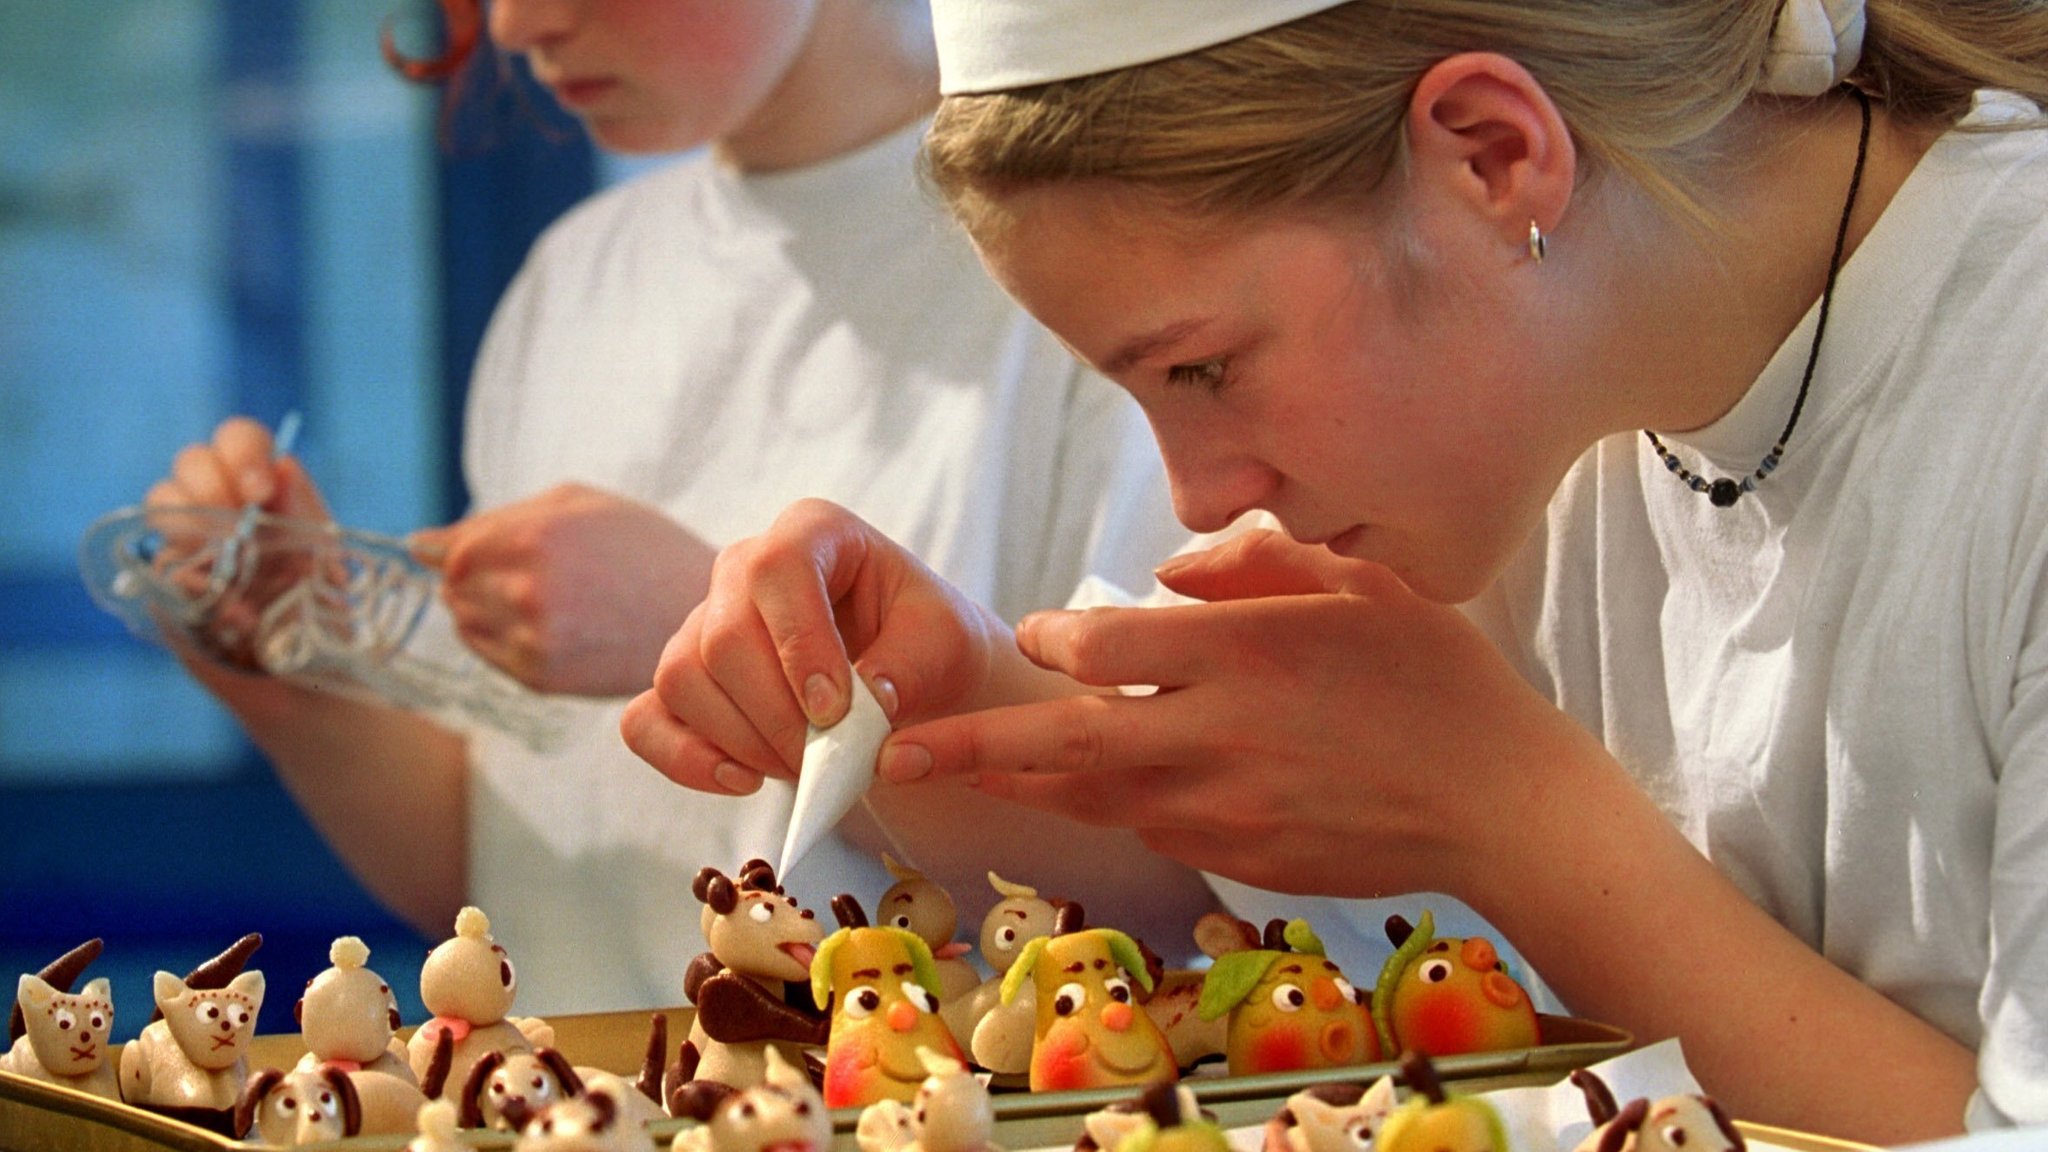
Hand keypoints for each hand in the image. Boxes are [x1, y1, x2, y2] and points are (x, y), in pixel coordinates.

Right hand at [142, 417, 331, 669]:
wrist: (308, 676)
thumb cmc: (324, 608)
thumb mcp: (327, 556)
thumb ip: (306, 511)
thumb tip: (286, 465)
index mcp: (263, 490)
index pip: (237, 440)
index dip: (243, 452)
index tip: (261, 489)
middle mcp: (221, 507)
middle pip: (191, 460)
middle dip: (212, 480)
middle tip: (240, 516)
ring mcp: (188, 542)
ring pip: (162, 499)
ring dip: (191, 517)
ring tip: (227, 550)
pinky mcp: (168, 584)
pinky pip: (156, 559)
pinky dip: (184, 571)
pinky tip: (218, 595)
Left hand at [409, 483, 715, 696]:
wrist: (696, 611)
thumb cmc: (638, 546)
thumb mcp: (576, 505)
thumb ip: (495, 519)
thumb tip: (417, 547)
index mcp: (535, 536)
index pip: (452, 551)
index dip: (461, 552)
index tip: (480, 554)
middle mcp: (527, 589)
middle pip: (453, 588)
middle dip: (475, 580)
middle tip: (524, 577)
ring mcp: (532, 638)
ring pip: (465, 623)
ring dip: (484, 611)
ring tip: (537, 602)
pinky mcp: (541, 676)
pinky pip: (489, 655)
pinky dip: (502, 639)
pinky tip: (543, 626)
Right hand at [621, 499, 1022, 794]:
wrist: (910, 674)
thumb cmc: (927, 643)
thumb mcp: (945, 642)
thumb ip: (908, 665)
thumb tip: (865, 701)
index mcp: (812, 533)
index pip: (778, 570)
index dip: (799, 644)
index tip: (835, 711)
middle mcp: (743, 567)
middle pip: (723, 637)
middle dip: (776, 716)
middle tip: (828, 760)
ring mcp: (703, 621)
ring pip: (682, 679)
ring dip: (743, 742)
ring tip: (804, 768)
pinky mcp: (684, 681)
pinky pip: (644, 720)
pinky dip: (684, 759)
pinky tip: (742, 781)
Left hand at [872, 529, 1607, 901]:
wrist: (1504, 806)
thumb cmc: (1439, 681)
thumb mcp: (1361, 584)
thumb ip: (1252, 562)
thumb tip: (1162, 569)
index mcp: (1243, 651)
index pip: (1102, 644)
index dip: (1052, 638)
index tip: (1040, 633)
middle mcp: (1217, 733)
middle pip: (1063, 740)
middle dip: (970, 746)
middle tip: (898, 753)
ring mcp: (1224, 808)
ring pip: (1093, 798)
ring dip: (1023, 787)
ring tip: (960, 776)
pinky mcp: (1240, 859)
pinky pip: (1153, 830)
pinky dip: (1111, 811)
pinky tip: (1090, 797)